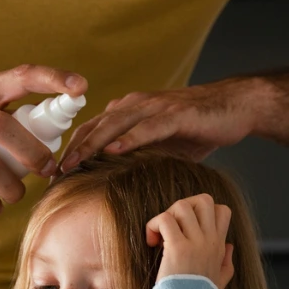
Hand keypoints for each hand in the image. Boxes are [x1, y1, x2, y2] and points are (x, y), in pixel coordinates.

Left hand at [59, 79, 261, 171]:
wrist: (235, 107)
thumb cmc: (198, 128)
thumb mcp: (162, 145)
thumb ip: (139, 156)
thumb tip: (118, 184)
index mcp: (129, 111)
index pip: (92, 130)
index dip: (71, 150)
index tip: (55, 174)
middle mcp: (136, 104)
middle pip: (96, 126)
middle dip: (72, 150)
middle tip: (53, 173)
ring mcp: (155, 107)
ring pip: (116, 125)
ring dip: (92, 145)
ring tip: (73, 163)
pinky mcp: (176, 114)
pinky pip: (148, 127)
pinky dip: (129, 138)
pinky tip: (114, 151)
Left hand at [146, 194, 233, 288]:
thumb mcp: (221, 280)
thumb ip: (226, 261)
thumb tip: (229, 246)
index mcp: (219, 245)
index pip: (222, 210)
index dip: (203, 211)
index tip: (188, 228)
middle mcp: (209, 240)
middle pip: (203, 200)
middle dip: (184, 206)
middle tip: (172, 226)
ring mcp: (195, 242)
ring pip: (182, 206)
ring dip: (167, 216)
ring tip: (160, 235)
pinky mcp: (177, 247)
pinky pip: (164, 220)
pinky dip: (153, 226)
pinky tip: (151, 242)